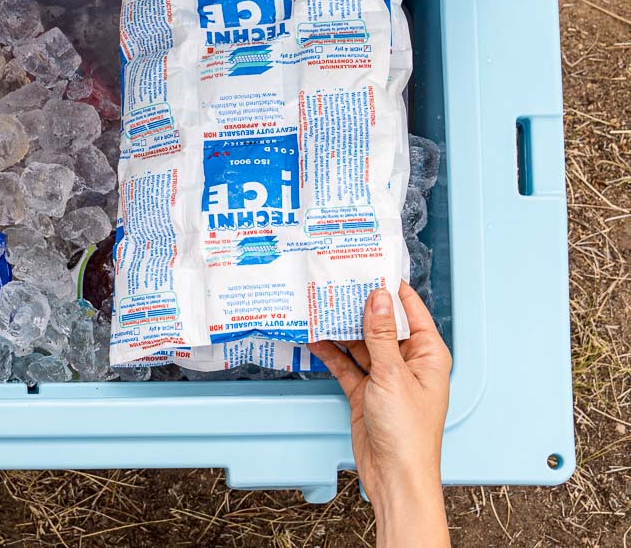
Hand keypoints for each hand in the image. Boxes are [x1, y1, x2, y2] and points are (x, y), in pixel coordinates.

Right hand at [309, 284, 451, 547]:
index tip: (369, 267)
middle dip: (359, 307)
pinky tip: (315, 339)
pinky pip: (346, 365)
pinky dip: (331, 353)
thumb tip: (377, 297)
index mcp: (428, 354)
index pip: (410, 310)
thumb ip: (381, 334)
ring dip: (341, 330)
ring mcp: (385, 377)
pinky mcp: (365, 392)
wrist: (395, 476)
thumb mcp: (392, 374)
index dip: (390, 288)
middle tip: (335, 285)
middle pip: (382, 325)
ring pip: (361, 343)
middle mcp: (408, 362)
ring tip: (319, 308)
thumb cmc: (409, 432)